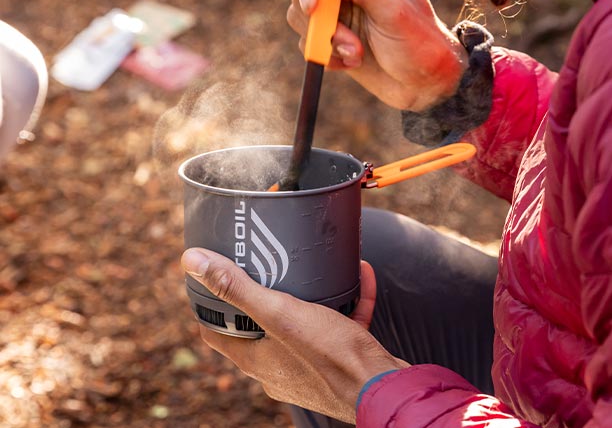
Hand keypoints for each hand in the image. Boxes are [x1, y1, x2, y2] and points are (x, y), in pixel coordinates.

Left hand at [181, 248, 407, 423]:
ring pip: (301, 326)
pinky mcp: (340, 361)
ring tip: (312, 270)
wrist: (382, 387)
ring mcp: (310, 367)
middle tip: (266, 265)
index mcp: (256, 360)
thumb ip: (237, 288)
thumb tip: (191, 261)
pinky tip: (359, 275)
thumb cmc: (331, 357)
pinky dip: (347, 302)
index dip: (210, 306)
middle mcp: (279, 368)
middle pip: (259, 329)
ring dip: (306, 298)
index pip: (215, 334)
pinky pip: (339, 325)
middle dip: (262, 296)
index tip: (214, 278)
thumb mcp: (281, 313)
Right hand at [288, 0, 467, 110]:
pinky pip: (309, 42)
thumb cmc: (419, 41)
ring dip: (326, 40)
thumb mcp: (392, 10)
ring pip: (301, 17)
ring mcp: (339, 13)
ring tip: (357, 53)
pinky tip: (353, 61)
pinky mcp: (333, 38)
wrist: (426, 83)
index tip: (312, 5)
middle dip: (319, 19)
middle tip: (345, 40)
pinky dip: (327, 55)